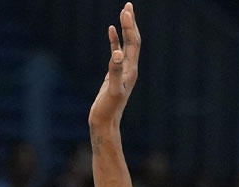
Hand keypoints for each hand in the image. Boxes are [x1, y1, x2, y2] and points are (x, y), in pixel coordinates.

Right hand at [88, 2, 140, 131]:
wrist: (105, 123)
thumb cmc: (108, 109)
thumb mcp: (112, 89)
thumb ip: (115, 71)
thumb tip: (117, 53)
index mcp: (131, 70)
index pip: (133, 43)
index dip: (130, 26)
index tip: (126, 10)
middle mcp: (129, 68)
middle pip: (132, 40)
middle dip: (131, 22)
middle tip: (128, 5)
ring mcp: (122, 71)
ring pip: (126, 44)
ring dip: (125, 28)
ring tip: (124, 12)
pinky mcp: (114, 74)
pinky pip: (116, 53)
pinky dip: (114, 41)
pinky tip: (111, 31)